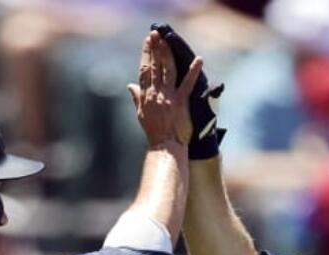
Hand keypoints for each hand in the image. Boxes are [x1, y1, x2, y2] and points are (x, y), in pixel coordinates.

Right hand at [128, 29, 202, 147]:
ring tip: (167, 40)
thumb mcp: (141, 114)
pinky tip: (199, 59)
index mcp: (146, 95)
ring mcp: (168, 97)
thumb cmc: (154, 132)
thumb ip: (136, 97)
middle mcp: (156, 93)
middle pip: (154, 66)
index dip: (146, 54)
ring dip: (167, 54)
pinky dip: (194, 71)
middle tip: (156, 34)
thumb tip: (129, 85)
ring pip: (167, 70)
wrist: (165, 147)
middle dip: (155, 48)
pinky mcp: (181, 103)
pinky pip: (188, 84)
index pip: (144, 70)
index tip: (148, 41)